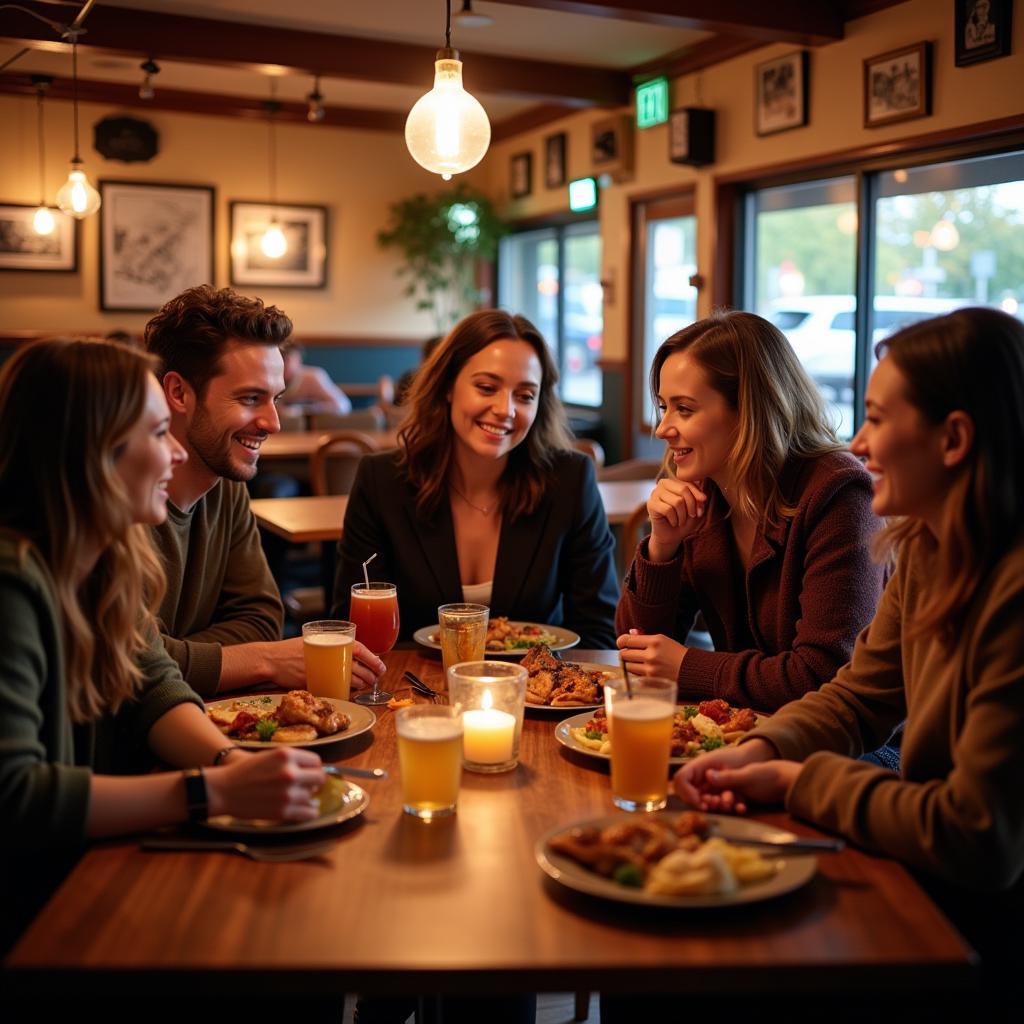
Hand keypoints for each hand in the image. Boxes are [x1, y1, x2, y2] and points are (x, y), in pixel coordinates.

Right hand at [206, 746, 324, 821]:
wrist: (222, 790)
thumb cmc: (244, 771)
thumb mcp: (270, 756)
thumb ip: (291, 760)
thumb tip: (314, 769)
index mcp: (287, 755)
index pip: (316, 761)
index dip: (313, 767)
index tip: (310, 772)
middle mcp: (290, 773)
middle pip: (319, 778)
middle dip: (314, 781)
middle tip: (308, 785)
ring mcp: (287, 793)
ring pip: (312, 796)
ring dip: (307, 797)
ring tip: (295, 796)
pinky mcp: (283, 811)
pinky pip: (308, 813)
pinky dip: (309, 812)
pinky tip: (305, 810)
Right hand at [263, 637, 384, 689]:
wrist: (270, 659)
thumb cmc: (291, 650)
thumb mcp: (313, 641)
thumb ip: (331, 646)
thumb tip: (352, 653)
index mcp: (331, 642)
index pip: (360, 649)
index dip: (373, 659)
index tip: (381, 667)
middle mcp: (328, 655)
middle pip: (358, 667)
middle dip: (370, 674)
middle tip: (375, 678)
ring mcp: (322, 670)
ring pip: (349, 679)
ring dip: (360, 684)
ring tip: (365, 684)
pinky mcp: (315, 683)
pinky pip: (336, 689)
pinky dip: (345, 691)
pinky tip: (350, 691)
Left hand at [616, 630, 685, 679]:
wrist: (692, 671)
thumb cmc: (676, 654)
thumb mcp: (663, 640)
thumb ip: (644, 637)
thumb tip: (630, 632)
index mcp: (655, 641)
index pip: (627, 640)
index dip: (621, 642)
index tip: (622, 644)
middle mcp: (652, 655)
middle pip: (624, 654)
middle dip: (625, 654)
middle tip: (631, 654)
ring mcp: (651, 669)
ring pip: (627, 667)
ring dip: (629, 665)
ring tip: (639, 663)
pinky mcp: (651, 681)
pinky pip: (634, 677)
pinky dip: (636, 674)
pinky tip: (645, 671)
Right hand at [645, 477, 706, 561]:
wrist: (671, 535)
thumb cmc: (683, 519)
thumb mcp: (695, 508)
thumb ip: (699, 499)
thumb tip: (703, 496)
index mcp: (674, 480)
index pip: (689, 483)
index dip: (698, 497)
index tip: (701, 510)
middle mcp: (662, 483)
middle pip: (683, 490)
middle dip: (691, 506)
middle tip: (692, 516)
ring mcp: (655, 493)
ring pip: (677, 501)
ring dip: (683, 515)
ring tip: (681, 521)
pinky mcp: (651, 505)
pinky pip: (668, 510)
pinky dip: (674, 519)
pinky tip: (673, 523)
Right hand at [690, 761, 802, 813]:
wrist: (780, 778)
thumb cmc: (762, 771)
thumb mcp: (745, 774)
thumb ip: (726, 777)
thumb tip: (707, 778)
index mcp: (707, 765)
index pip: (682, 778)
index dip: (686, 792)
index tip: (700, 804)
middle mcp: (708, 775)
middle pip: (691, 792)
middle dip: (704, 802)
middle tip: (719, 805)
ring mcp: (717, 785)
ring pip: (706, 800)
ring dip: (718, 805)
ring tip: (733, 804)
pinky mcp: (726, 793)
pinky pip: (719, 803)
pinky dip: (729, 807)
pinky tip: (741, 807)